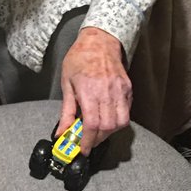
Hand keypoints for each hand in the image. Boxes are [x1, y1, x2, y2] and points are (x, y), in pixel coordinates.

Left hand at [58, 27, 131, 150]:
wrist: (99, 41)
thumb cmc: (80, 59)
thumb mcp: (67, 84)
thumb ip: (66, 111)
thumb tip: (61, 132)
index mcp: (89, 91)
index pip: (92, 124)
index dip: (88, 141)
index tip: (83, 149)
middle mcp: (107, 92)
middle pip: (108, 127)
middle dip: (97, 139)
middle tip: (88, 141)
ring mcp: (120, 90)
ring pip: (121, 122)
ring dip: (110, 132)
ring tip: (98, 130)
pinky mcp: (128, 89)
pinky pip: (127, 112)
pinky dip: (118, 120)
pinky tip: (107, 118)